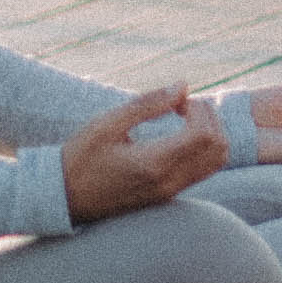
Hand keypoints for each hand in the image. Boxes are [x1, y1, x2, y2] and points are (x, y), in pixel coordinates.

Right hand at [60, 84, 222, 222]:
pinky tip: (176, 135)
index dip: (200, 109)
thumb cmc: (79, 157)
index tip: (177, 102)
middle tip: (181, 107)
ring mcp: (170, 192)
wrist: (61, 197)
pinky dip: (203, 148)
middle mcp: (168, 182)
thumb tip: (183, 85)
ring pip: (216, 162)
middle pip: (219, 148)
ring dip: (210, 134)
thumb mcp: (107, 124)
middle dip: (210, 119)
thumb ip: (147, 104)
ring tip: (181, 119)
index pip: (205, 135)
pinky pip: (203, 171)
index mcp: (153, 164)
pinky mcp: (168, 195)